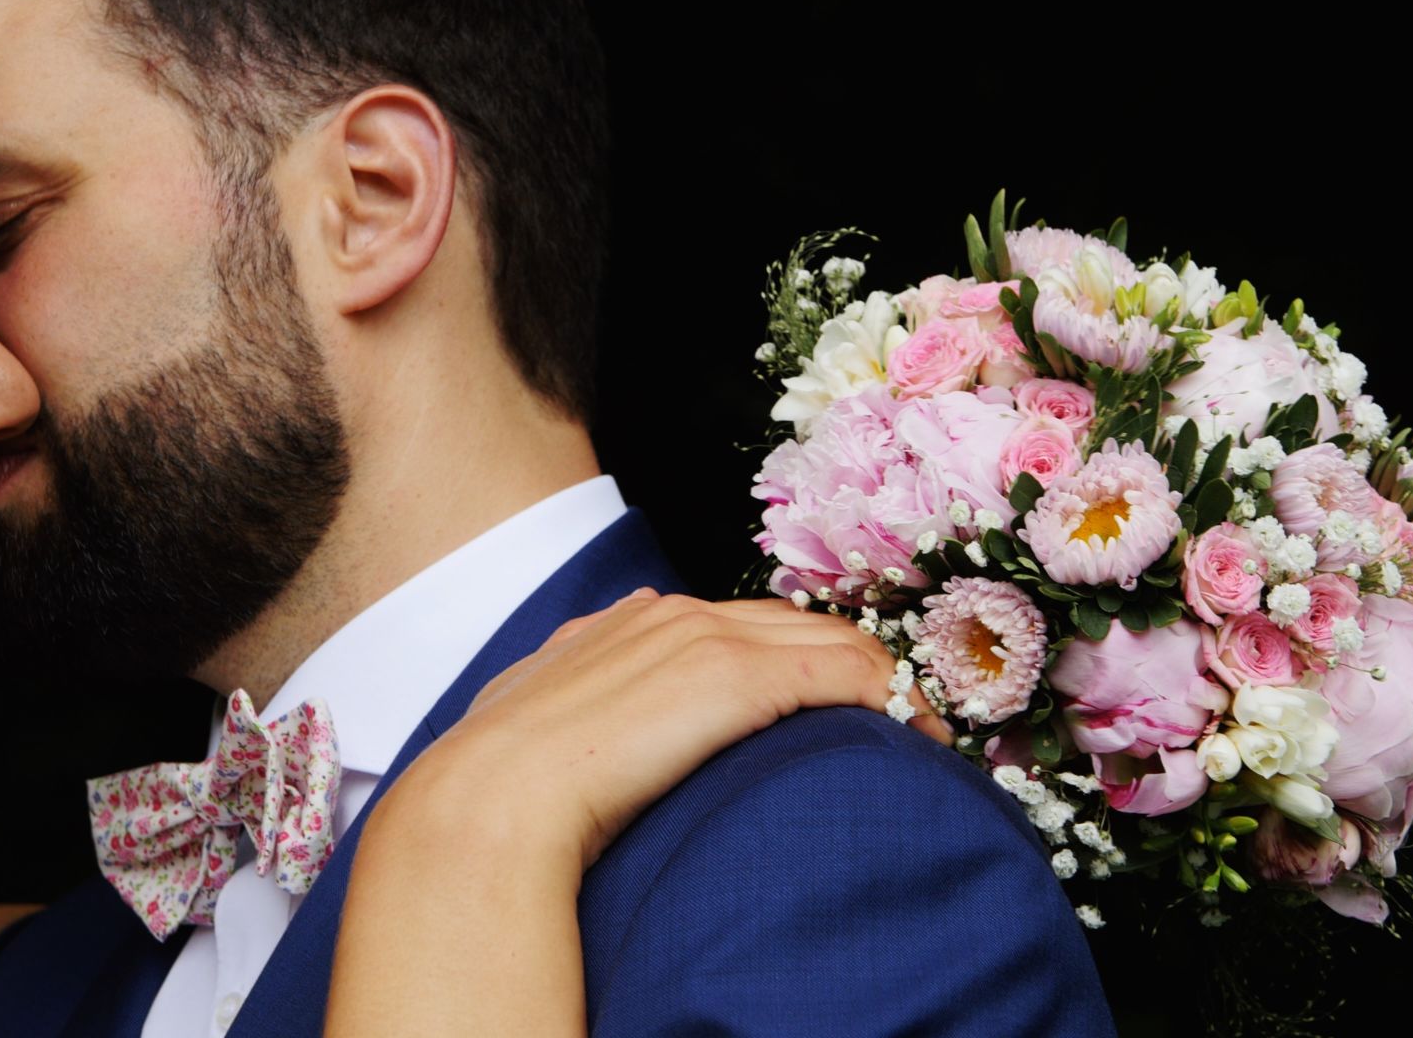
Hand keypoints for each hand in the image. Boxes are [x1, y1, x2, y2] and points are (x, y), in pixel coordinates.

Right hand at [394, 589, 949, 868]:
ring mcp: (707, 639)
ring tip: (919, 730)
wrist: (493, 796)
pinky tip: (914, 733)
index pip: (744, 623)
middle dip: (854, 664)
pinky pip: (844, 672)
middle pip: (799, 624)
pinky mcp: (737, 676)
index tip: (833, 700)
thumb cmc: (506, 778)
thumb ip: (576, 696)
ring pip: (833, 641)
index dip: (799, 657)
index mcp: (633, 624)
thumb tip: (588, 708)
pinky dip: (890, 697)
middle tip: (898, 716)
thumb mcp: (541, 718)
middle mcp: (676, 616)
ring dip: (885, 683)